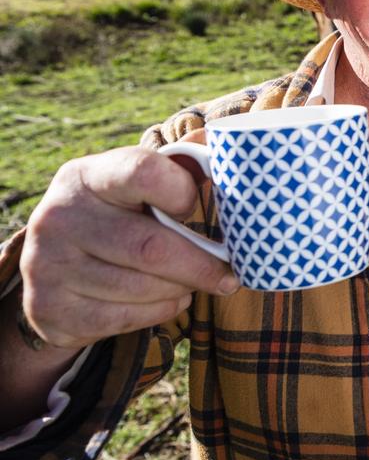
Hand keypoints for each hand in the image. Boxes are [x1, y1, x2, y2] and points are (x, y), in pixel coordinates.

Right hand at [19, 129, 238, 350]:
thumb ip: (177, 164)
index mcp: (85, 176)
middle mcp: (59, 217)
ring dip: (182, 289)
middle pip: (150, 247)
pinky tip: (168, 300)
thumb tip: (222, 141)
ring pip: (141, 287)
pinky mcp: (50, 308)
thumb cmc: (114, 214)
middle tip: (229, 275)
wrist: (52, 267)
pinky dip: (160, 311)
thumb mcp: (133, 183)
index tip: (197, 208)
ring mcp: (48, 264)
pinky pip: (124, 317)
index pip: (143, 172)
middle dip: (200, 265)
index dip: (182, 191)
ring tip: (193, 284)